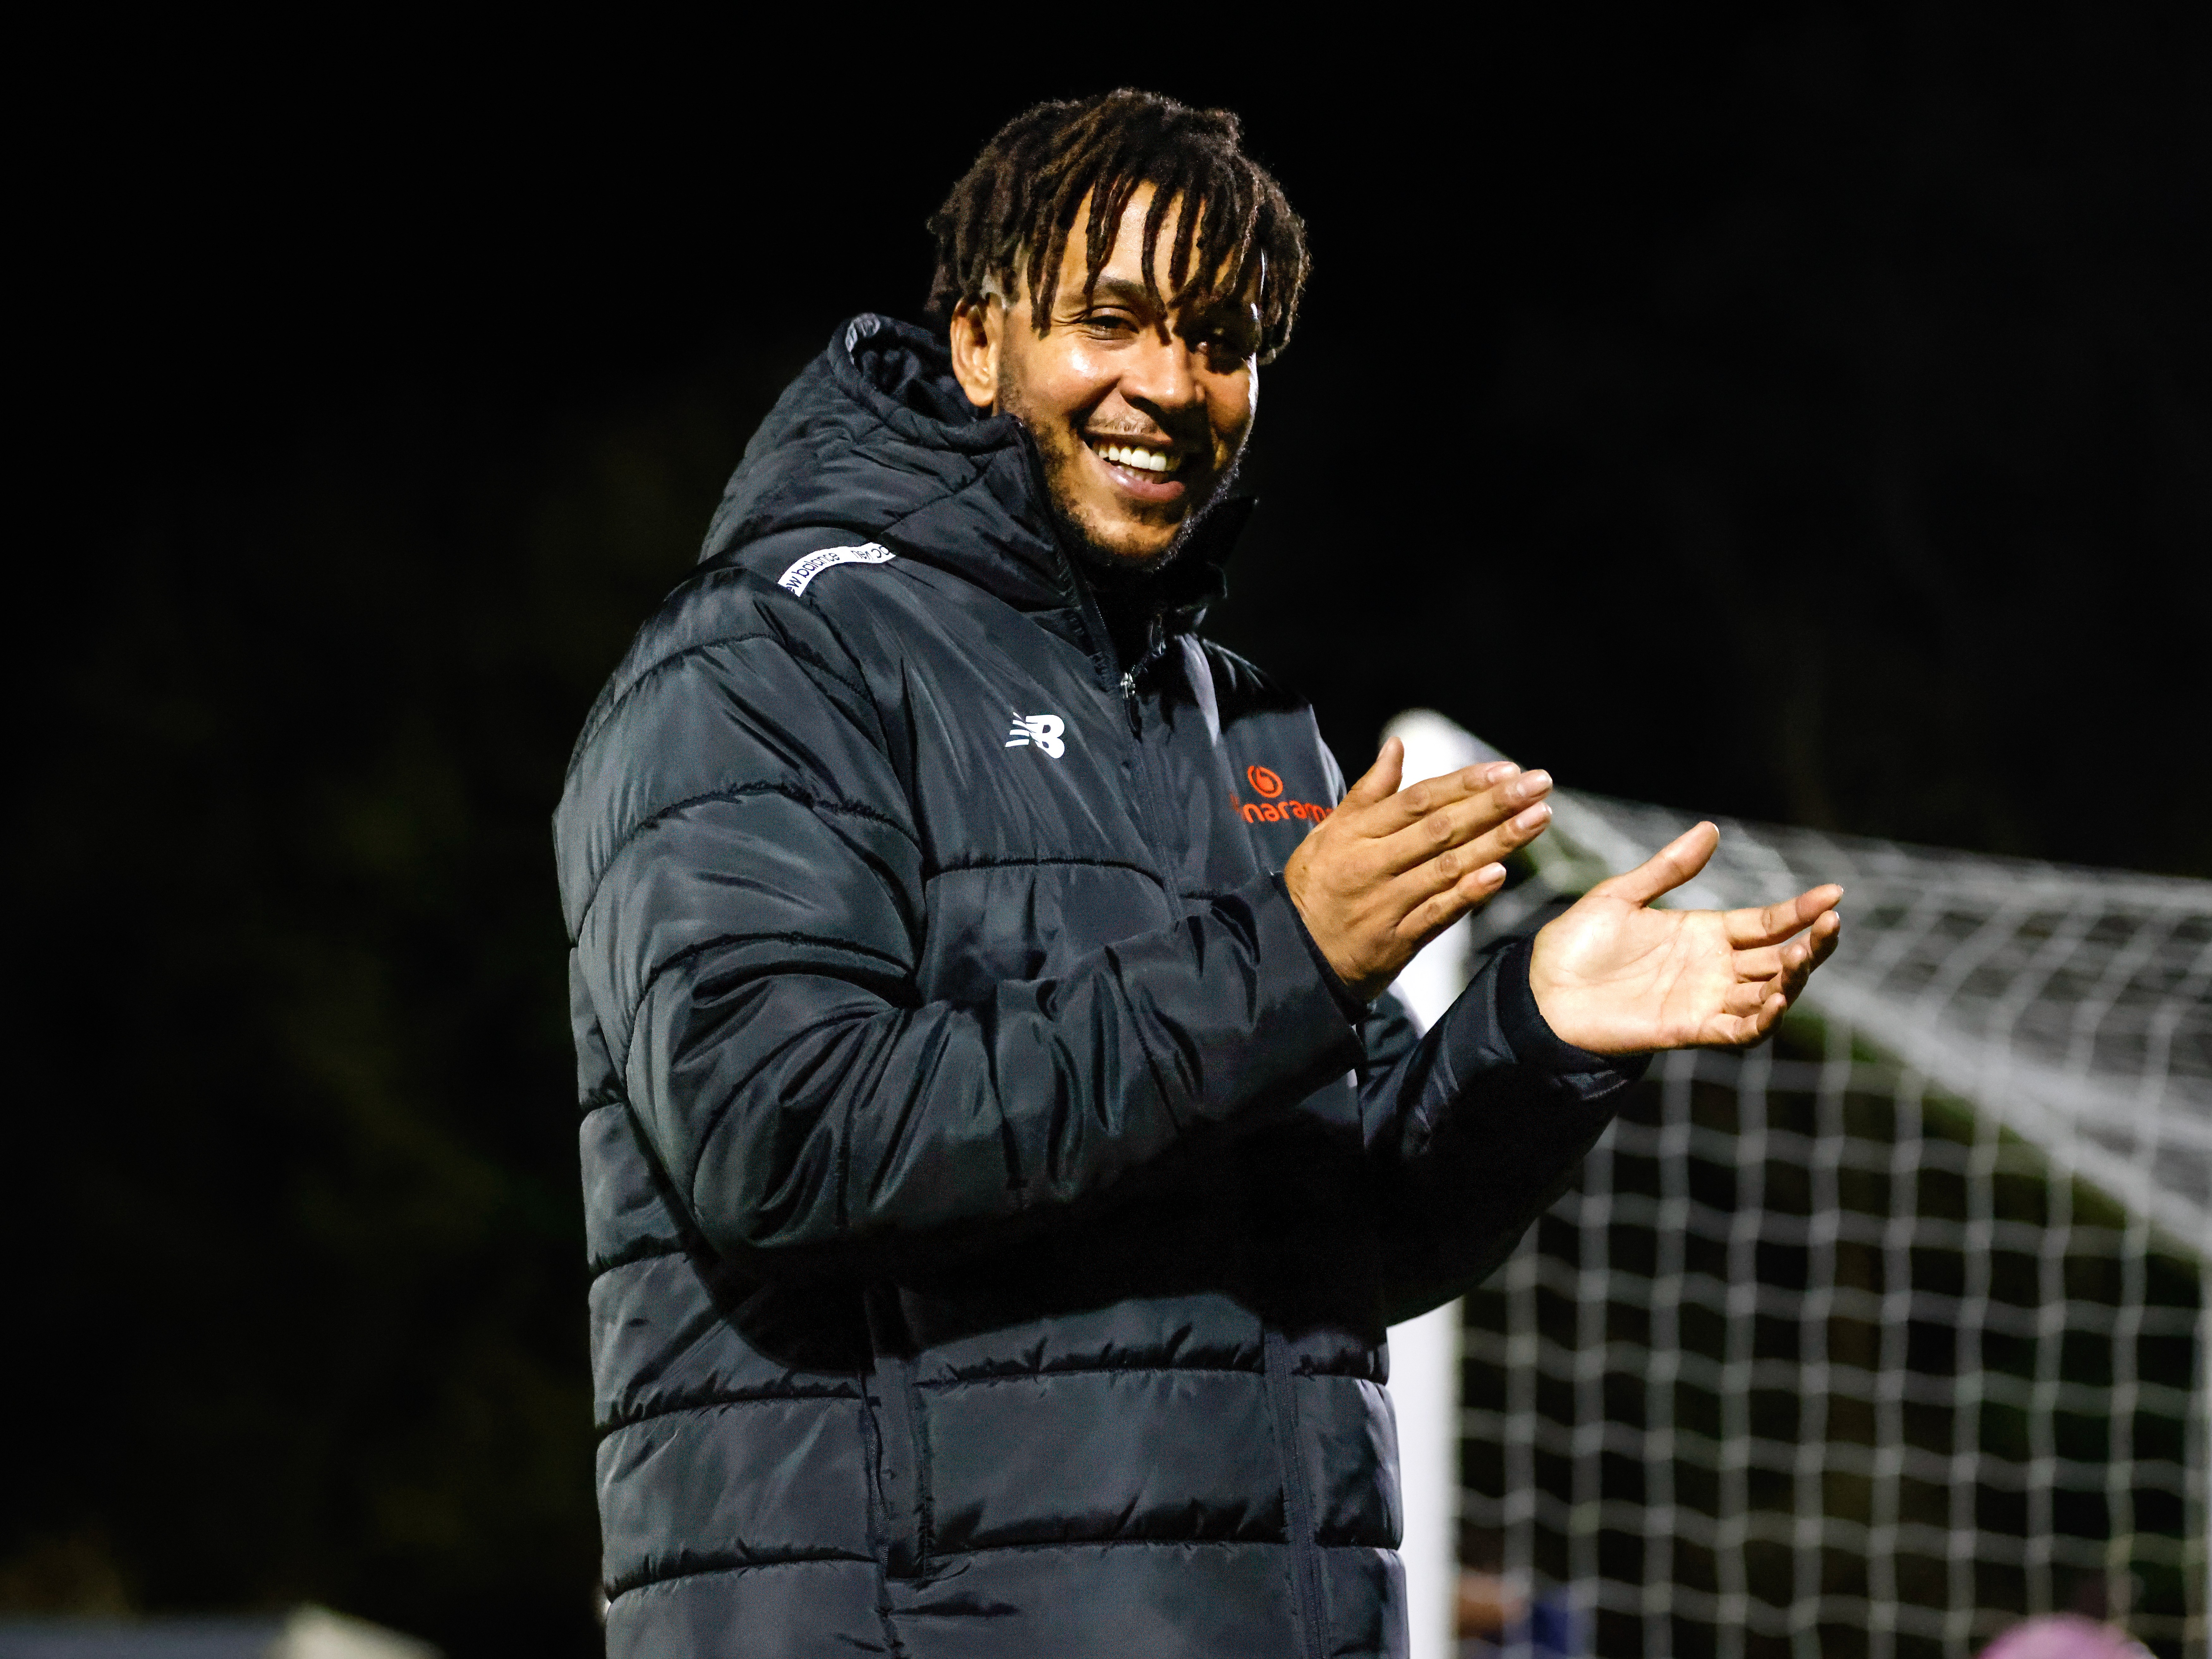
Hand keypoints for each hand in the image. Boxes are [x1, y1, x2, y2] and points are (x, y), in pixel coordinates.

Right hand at [1284, 737, 1555, 1002]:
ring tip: (1538, 818)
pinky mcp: (1397, 940)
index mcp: (1355, 834)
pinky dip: (1468, 894)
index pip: (1419, 800)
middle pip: (1440, 829)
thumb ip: (1367, 792)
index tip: (1506, 770)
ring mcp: (1386, 904)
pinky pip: (1437, 914)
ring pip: (1447, 867)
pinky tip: (1499, 874)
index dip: (1464, 783)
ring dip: (1497, 842)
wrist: (1295, 956)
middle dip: (1494, 804)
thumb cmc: (1316, 887)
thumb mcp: (1328, 833)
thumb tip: (1396, 747)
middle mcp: (1372, 865)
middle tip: (1537, 785)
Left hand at [1529, 821, 1841, 1052]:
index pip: (1767, 922)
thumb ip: (1668, 867)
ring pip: (1770, 993)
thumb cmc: (1575, 943)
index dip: (1801, 910)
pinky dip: (1762, 1018)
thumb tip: (1711, 829)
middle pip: (1779, 957)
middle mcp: (1714, 968)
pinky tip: (1777, 999)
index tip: (1834, 893)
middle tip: (1831, 923)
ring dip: (1794, 978)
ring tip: (1804, 954)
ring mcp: (1705, 999)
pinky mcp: (1690, 1029)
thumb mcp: (1621, 895)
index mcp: (1705, 932)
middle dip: (1810, 943)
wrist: (1541, 990)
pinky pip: (1739, 1030)